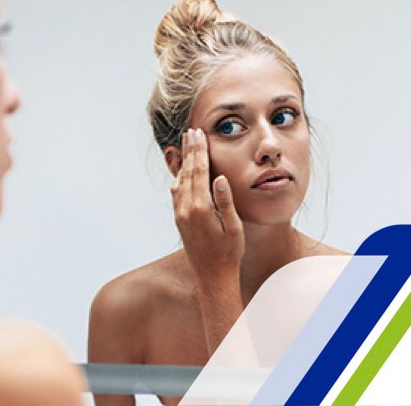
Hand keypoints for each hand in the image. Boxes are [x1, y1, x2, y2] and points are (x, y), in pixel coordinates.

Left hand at [171, 128, 244, 284]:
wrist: (212, 277)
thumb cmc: (229, 253)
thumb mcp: (234, 228)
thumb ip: (225, 202)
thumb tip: (221, 178)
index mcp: (200, 208)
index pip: (198, 172)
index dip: (198, 151)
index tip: (198, 134)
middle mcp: (185, 210)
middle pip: (186, 172)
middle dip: (189, 151)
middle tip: (190, 132)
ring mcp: (179, 215)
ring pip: (179, 182)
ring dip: (183, 162)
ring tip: (186, 146)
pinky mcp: (178, 220)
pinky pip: (176, 193)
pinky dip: (180, 178)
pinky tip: (183, 172)